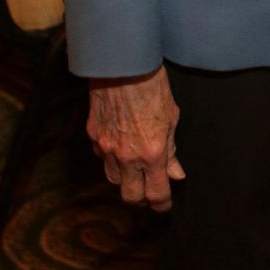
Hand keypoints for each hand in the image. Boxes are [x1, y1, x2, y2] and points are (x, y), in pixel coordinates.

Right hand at [87, 65, 184, 210]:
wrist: (123, 63)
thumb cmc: (152, 84)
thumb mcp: (172, 116)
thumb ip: (171, 149)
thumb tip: (176, 173)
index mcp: (152, 152)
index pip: (156, 193)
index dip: (162, 205)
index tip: (165, 206)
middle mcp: (127, 156)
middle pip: (131, 196)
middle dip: (142, 199)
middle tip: (150, 193)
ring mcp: (106, 147)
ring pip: (114, 179)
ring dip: (126, 180)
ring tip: (136, 171)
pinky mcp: (93, 136)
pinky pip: (102, 158)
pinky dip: (112, 159)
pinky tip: (121, 148)